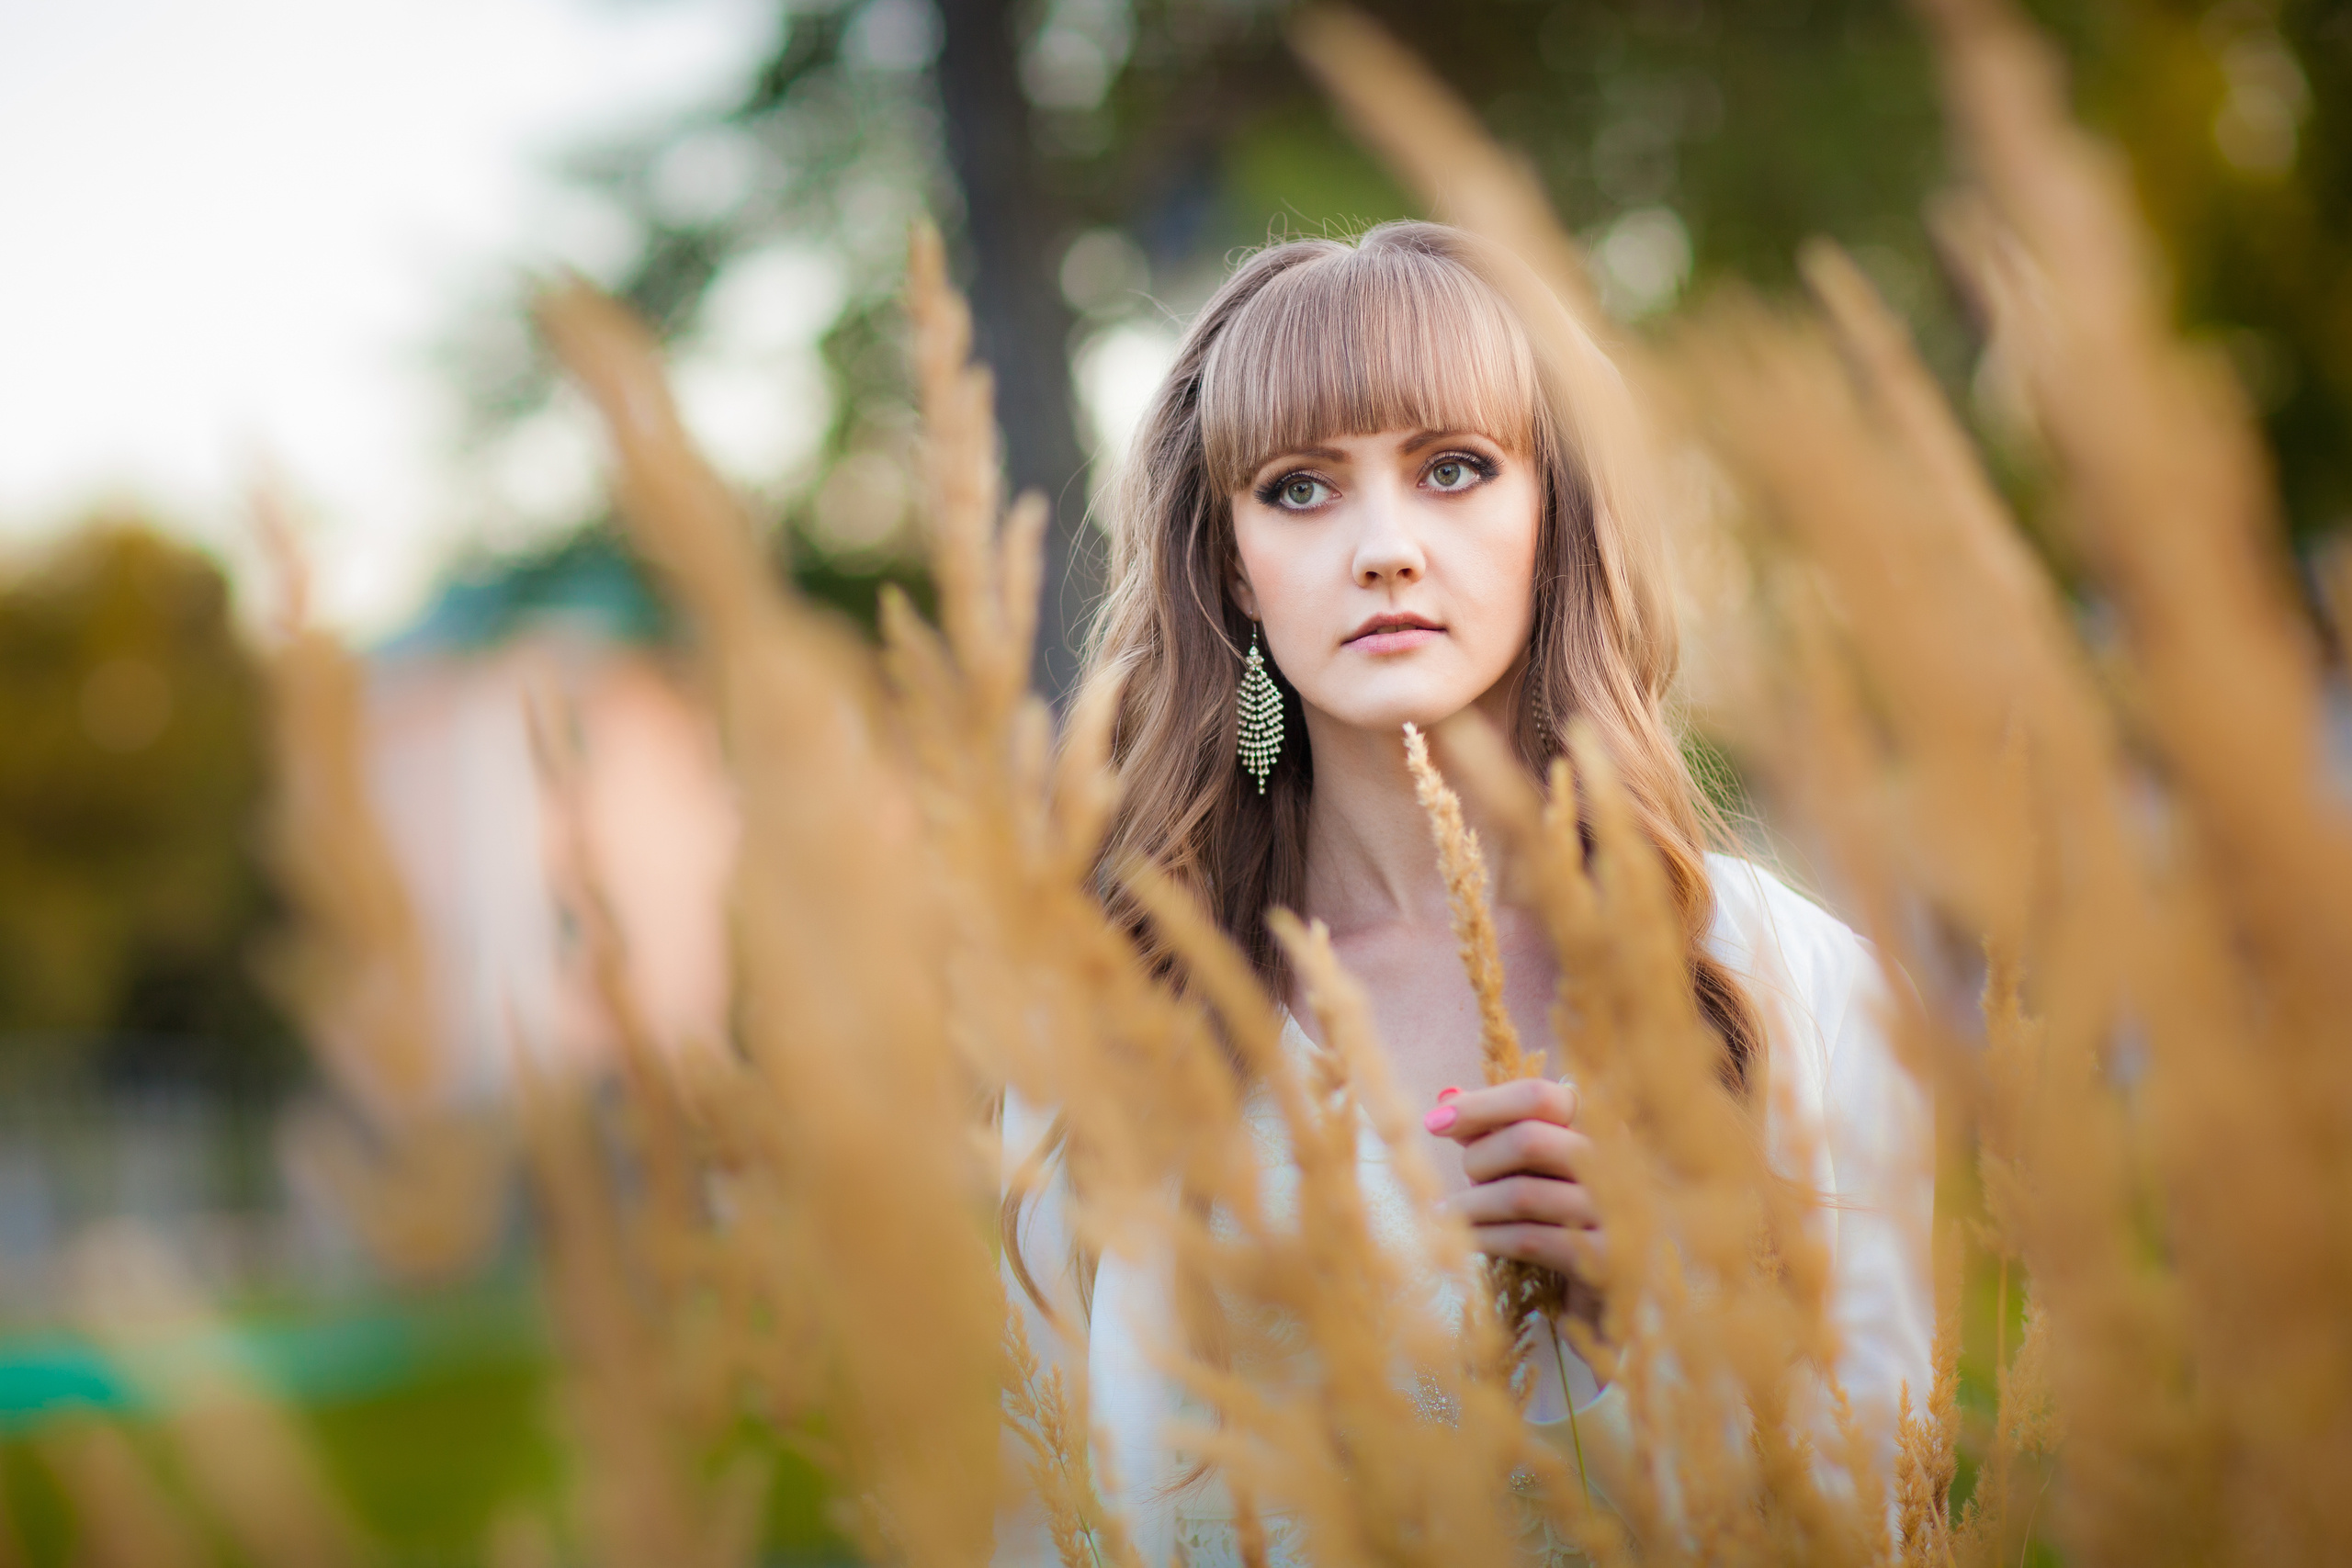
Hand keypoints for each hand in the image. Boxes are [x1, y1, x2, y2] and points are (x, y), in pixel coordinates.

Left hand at [1425, 1078, 1605, 1329]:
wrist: (1617, 1299)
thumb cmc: (1567, 1223)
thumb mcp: (1536, 1171)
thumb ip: (1499, 1132)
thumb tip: (1448, 1094)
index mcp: (1601, 1129)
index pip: (1540, 1096)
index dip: (1482, 1105)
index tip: (1434, 1122)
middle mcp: (1619, 1163)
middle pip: (1528, 1138)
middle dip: (1479, 1158)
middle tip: (1462, 1181)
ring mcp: (1619, 1211)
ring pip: (1522, 1193)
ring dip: (1473, 1204)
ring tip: (1448, 1215)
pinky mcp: (1609, 1259)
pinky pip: (1529, 1239)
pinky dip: (1487, 1237)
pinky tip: (1466, 1241)